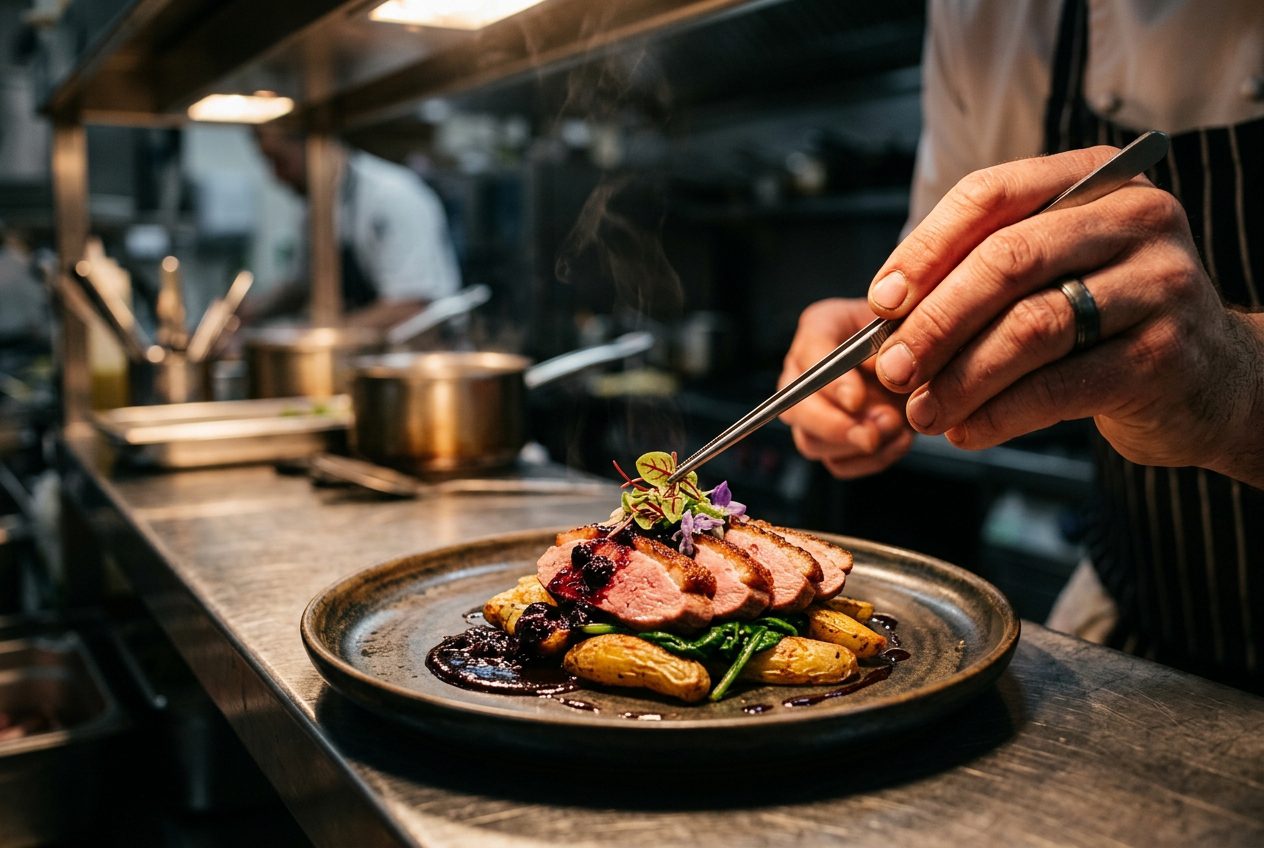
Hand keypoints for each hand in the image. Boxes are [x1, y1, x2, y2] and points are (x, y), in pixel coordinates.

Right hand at [778, 298, 914, 478]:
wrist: (926, 361)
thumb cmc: (913, 334)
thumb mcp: (908, 324)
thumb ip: (895, 339)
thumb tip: (882, 372)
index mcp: (820, 327)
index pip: (810, 355)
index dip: (831, 383)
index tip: (856, 400)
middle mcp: (805, 370)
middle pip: (795, 407)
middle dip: (835, 425)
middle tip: (874, 431)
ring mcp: (813, 411)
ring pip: (811, 442)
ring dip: (855, 444)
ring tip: (895, 427)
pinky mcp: (832, 442)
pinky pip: (838, 464)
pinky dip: (870, 461)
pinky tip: (898, 440)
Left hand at [864, 145, 1263, 484]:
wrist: (1211, 379)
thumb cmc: (1109, 320)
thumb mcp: (1052, 273)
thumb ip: (980, 276)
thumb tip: (888, 315)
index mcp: (1094, 178)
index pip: (990, 196)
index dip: (924, 250)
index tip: (881, 302)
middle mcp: (1135, 219)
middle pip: (1007, 260)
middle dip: (935, 320)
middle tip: (892, 367)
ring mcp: (1158, 285)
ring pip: (1031, 326)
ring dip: (960, 377)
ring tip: (923, 410)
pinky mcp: (1163, 355)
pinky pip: (1059, 386)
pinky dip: (999, 413)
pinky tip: (967, 429)